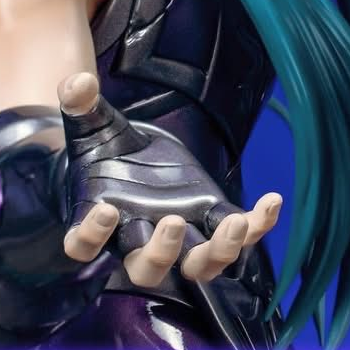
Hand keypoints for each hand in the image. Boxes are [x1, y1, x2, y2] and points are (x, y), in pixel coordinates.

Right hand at [55, 71, 281, 286]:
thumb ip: (80, 105)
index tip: (104, 211)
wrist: (133, 159)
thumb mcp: (93, 124)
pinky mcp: (211, 220)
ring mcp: (180, 235)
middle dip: (161, 252)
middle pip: (147, 269)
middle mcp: (139, 238)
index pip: (83, 245)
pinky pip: (238, 235)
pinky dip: (257, 225)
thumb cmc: (105, 151)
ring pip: (199, 266)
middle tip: (170, 222)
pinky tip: (272, 201)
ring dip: (220, 252)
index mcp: (100, 219)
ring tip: (235, 224)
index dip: (91, 236)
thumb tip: (77, 80)